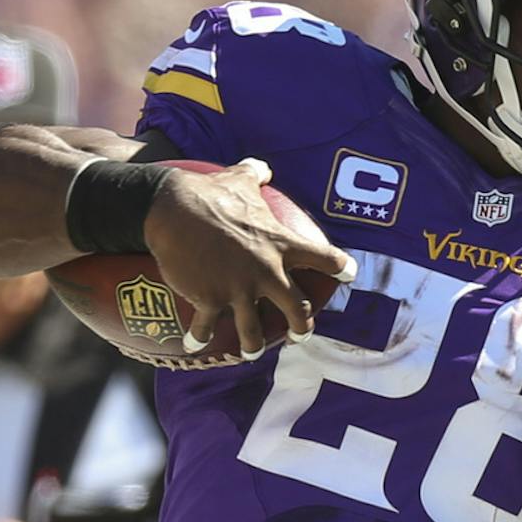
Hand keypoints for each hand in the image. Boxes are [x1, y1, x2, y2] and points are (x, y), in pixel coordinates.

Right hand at [145, 158, 351, 357]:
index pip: (321, 257)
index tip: (349, 274)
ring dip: (252, 346)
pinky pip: (206, 328)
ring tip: (249, 353)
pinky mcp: (210, 299)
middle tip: (300, 334)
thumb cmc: (207, 192)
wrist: (172, 209)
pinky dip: (198, 339)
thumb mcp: (237, 178)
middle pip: (296, 308)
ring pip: (253, 331)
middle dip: (301, 326)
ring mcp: (238, 289)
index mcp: (279, 243)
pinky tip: (192, 346)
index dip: (338, 266)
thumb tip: (262, 168)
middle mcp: (266, 271)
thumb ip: (254, 174)